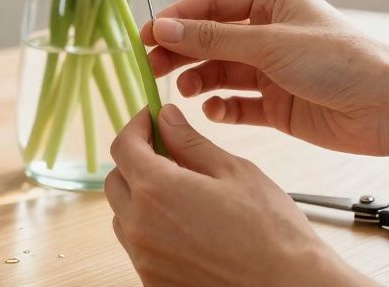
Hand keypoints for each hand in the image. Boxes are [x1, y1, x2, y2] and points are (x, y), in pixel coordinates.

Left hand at [105, 106, 371, 286]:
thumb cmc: (272, 233)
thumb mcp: (234, 173)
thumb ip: (191, 143)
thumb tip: (166, 118)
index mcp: (158, 191)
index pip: (124, 147)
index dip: (136, 126)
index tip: (151, 119)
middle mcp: (141, 227)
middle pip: (116, 181)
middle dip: (136, 160)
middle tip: (168, 152)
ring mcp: (144, 259)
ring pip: (124, 216)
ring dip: (141, 197)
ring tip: (182, 193)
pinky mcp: (153, 282)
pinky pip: (139, 247)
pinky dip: (151, 229)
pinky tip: (187, 226)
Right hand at [142, 0, 388, 156]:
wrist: (387, 108)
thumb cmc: (340, 61)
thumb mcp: (269, 43)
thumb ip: (213, 39)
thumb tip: (164, 29)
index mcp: (273, 1)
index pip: (212, 4)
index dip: (178, 19)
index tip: (146, 36)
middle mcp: (271, 32)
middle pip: (211, 39)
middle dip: (182, 52)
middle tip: (151, 68)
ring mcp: (274, 69)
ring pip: (221, 72)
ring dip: (199, 80)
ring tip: (184, 92)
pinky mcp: (279, 105)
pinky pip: (239, 104)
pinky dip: (222, 107)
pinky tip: (212, 111)